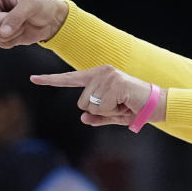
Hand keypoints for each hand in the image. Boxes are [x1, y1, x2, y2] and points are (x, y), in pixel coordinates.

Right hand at [0, 0, 68, 47]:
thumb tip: (3, 32)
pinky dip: (12, 41)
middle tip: (21, 19)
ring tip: (22, 25)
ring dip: (12, 33)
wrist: (51, 21)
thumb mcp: (33, 5)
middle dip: (7, 24)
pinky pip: (0, 42)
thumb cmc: (42, 5)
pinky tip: (18, 34)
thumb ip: (17, 17)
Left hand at [30, 65, 166, 127]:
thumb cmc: (136, 108)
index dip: (51, 80)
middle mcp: (102, 72)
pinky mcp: (116, 83)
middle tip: (119, 107)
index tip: (33, 79)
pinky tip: (126, 105)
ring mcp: (108, 76)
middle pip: (82, 102)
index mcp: (99, 75)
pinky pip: (102, 107)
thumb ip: (97, 117)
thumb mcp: (113, 115)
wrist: (158, 105)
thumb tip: (83, 118)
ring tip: (124, 105)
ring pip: (91, 106)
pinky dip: (114, 112)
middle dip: (99, 111)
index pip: (70, 78)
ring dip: (108, 112)